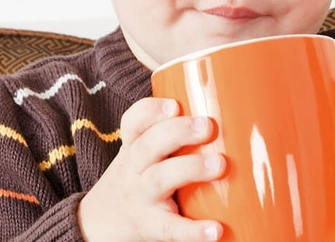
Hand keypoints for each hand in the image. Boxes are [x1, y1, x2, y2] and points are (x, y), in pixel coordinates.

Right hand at [78, 98, 224, 240]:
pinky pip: (171, 229)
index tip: (174, 106)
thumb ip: (171, 136)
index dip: (151, 111)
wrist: (100, 224)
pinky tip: (215, 230)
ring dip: (190, 168)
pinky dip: (193, 230)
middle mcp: (133, 169)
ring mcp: (141, 198)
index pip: (134, 123)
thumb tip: (234, 115)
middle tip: (207, 126)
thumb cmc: (135, 180)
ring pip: (159, 179)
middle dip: (177, 132)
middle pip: (149, 146)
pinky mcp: (151, 226)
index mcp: (134, 148)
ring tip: (219, 165)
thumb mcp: (139, 156)